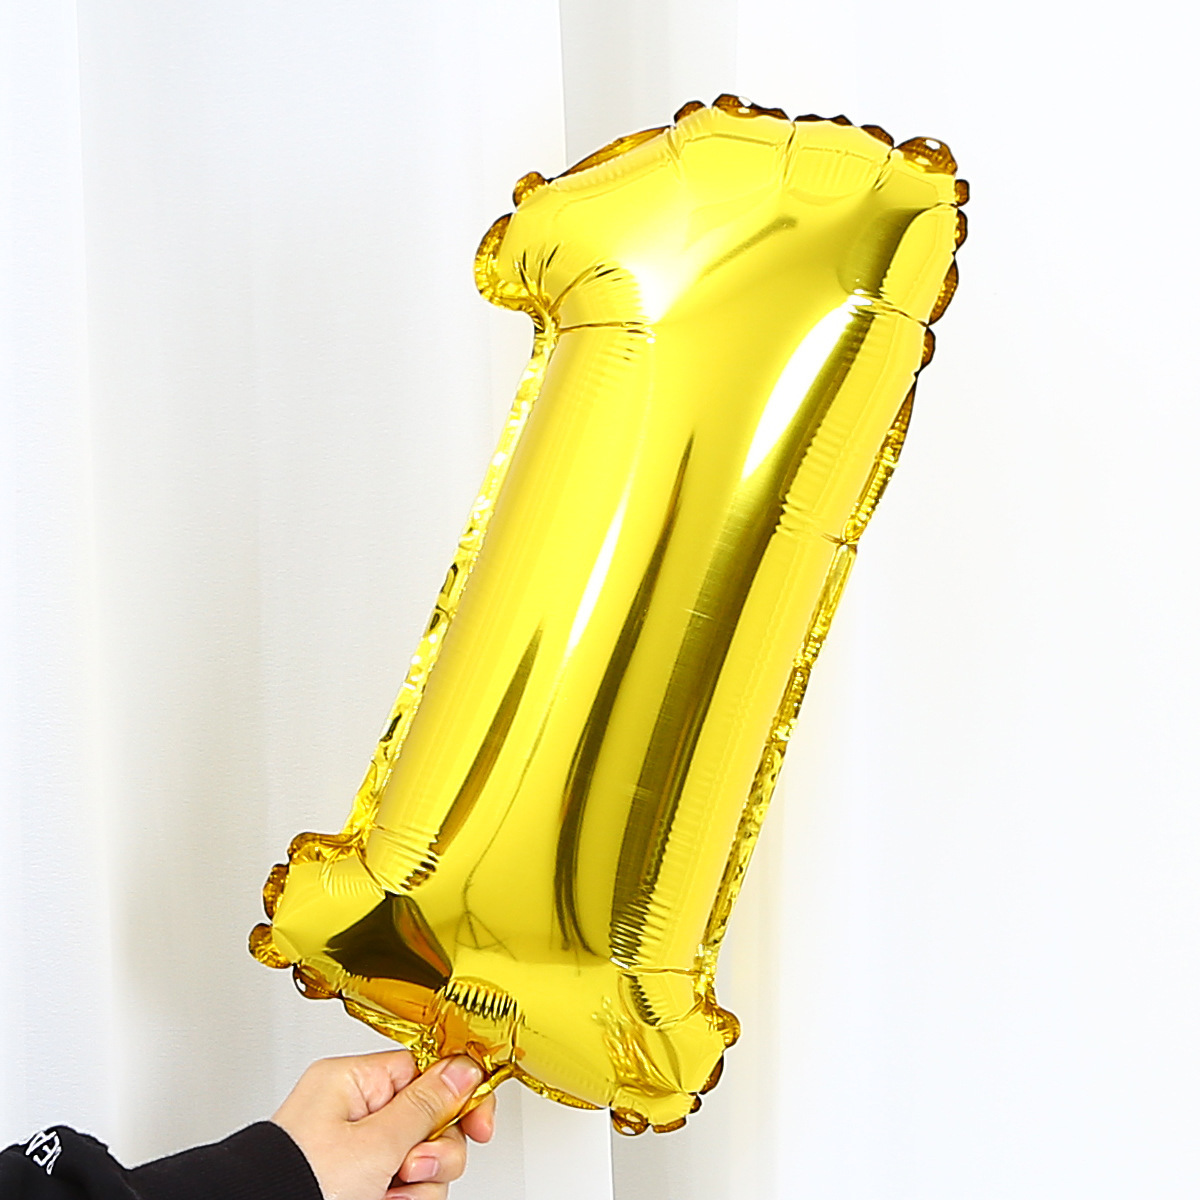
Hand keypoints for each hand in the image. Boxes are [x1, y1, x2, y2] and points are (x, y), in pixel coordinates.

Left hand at [271, 1050, 495, 1199]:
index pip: (426, 1071)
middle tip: (411, 1170)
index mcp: (353, 1082)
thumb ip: (426, 1105)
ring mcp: (358, 1153)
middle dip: (434, 1152)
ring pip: (423, 1160)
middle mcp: (356, 1112)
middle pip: (431, 1119)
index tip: (480, 1124)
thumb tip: (465, 1068)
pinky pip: (407, 1186)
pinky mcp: (361, 1185)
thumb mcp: (373, 1144)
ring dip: (419, 1185)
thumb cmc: (296, 1184)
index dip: (459, 1095)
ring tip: (390, 1195)